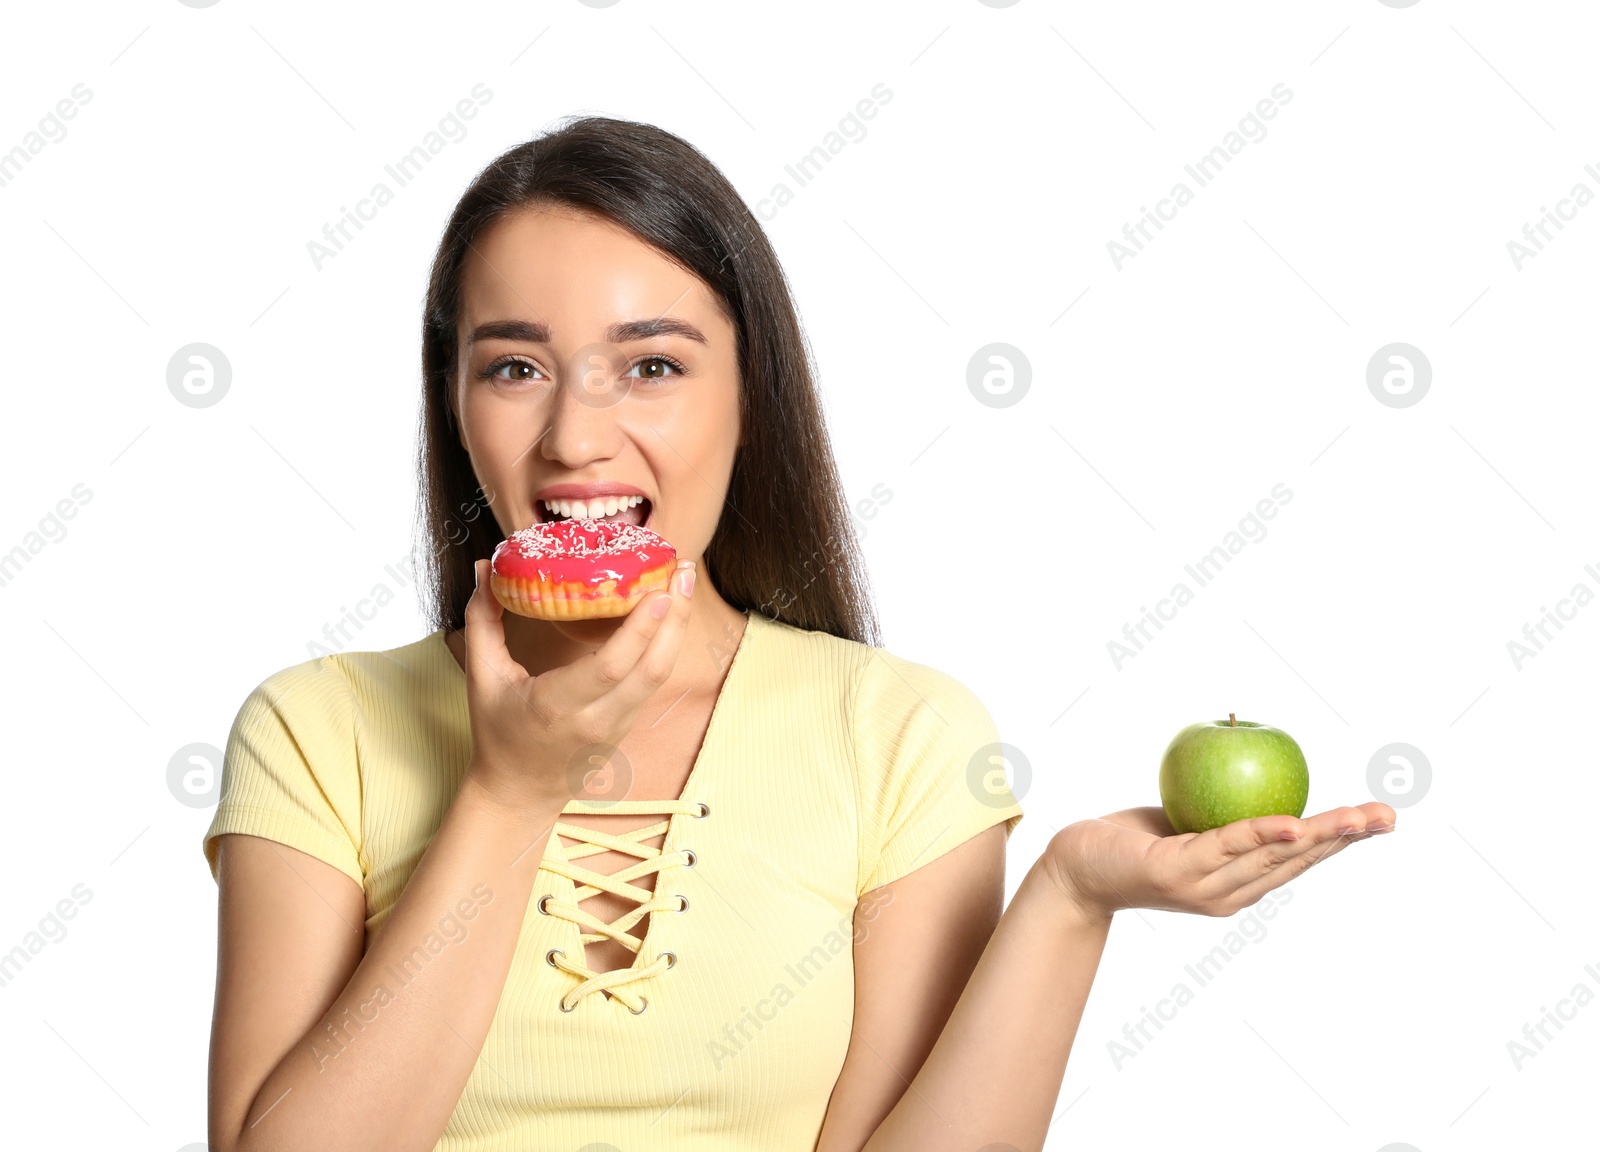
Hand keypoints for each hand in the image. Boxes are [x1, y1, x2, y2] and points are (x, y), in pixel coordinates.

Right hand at [459, 557, 695, 813]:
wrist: (520, 790)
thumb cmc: (498, 730)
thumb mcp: (481, 677)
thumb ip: (481, 620)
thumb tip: (483, 566)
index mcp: (555, 707)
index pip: (609, 668)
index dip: (640, 630)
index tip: (658, 591)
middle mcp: (595, 720)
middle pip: (651, 669)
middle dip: (675, 618)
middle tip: (684, 571)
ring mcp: (618, 726)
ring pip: (661, 674)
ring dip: (678, 627)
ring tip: (685, 581)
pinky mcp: (629, 725)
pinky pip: (654, 681)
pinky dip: (667, 644)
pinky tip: (672, 612)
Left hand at [1040, 802, 1396, 921]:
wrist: (1074, 868)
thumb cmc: (1130, 839)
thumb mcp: (1186, 821)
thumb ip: (1222, 808)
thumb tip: (1253, 757)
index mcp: (1239, 882)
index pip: (1299, 860)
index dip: (1341, 840)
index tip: (1379, 819)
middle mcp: (1230, 893)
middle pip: (1299, 861)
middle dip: (1346, 838)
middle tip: (1388, 817)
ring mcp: (1206, 888)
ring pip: (1272, 856)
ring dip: (1319, 836)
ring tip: (1356, 818)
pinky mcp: (1177, 874)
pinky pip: (1226, 847)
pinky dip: (1261, 835)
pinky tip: (1291, 825)